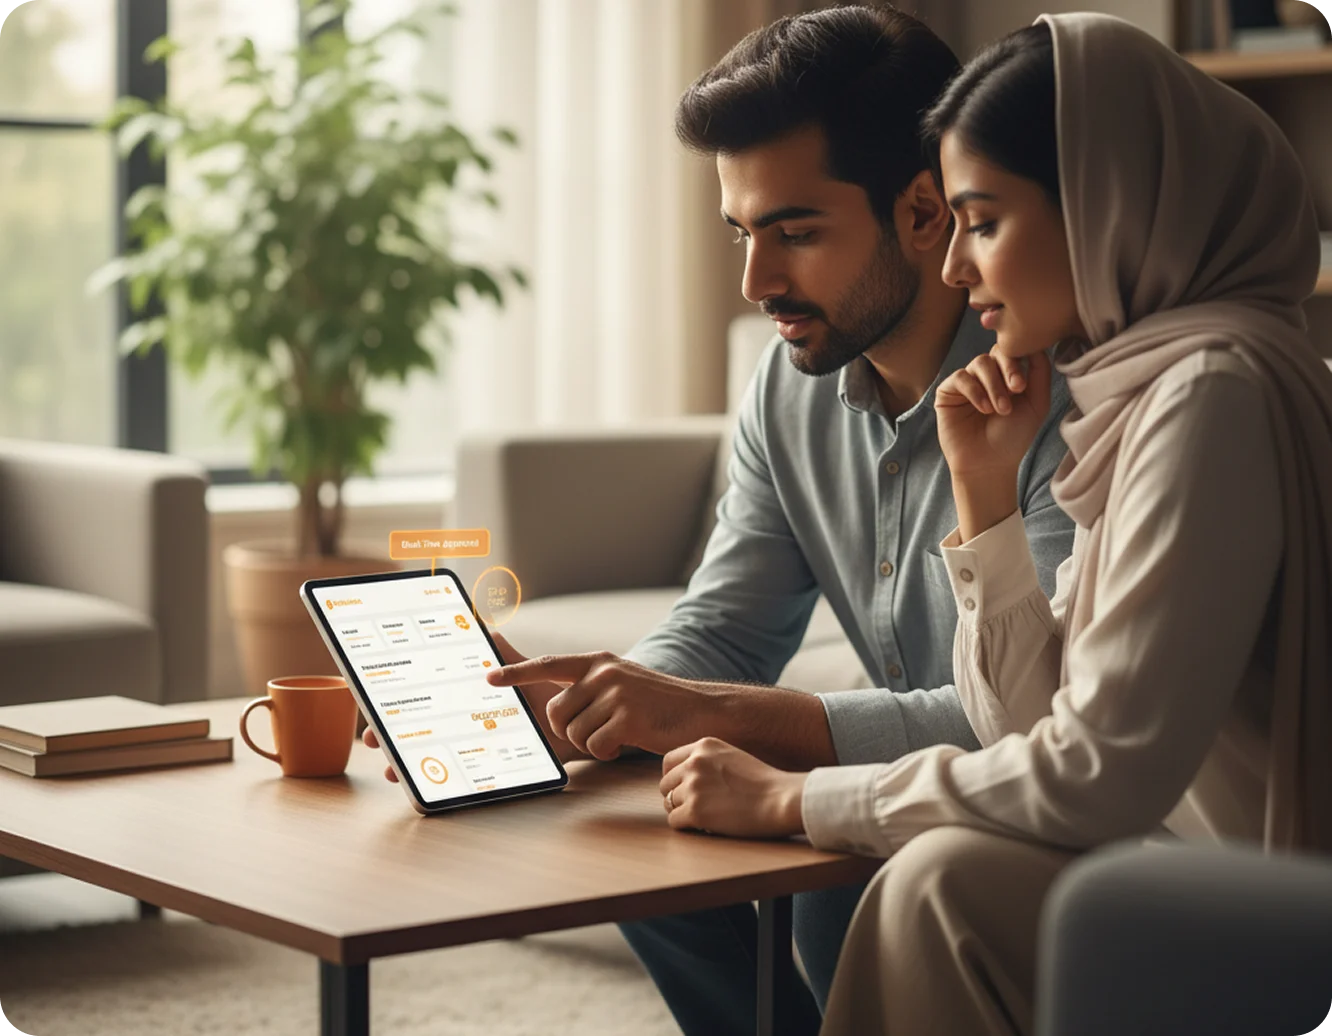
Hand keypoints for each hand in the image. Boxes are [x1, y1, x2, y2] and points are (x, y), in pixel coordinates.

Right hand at [361, 630, 582, 783]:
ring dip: (408, 766)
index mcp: (468, 702)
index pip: (423, 703)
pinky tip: (430, 791)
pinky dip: (445, 788)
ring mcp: (476, 752)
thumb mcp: (526, 674)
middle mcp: (466, 728)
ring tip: (394, 771)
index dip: (395, 705)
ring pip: (433, 760)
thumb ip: (506, 654)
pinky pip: (463, 783)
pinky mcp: (494, 772)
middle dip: (391, 736)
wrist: (582, 724)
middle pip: (419, 733)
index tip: (371, 704)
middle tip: (374, 738)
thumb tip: (484, 627)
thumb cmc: (548, 698)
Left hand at [486, 651, 721, 759]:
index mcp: (597, 662)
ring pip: (575, 732)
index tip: (489, 677)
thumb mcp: (620, 684)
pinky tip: (624, 745)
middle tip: (598, 730)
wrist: (701, 711)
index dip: (516, 672)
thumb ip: (586, 686)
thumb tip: (550, 696)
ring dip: (591, 743)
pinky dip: (606, 752)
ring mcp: (616, 692)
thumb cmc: (656, 705)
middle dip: (570, 730)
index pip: (548, 664)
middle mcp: (603, 671)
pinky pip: (596, 745)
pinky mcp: (628, 715)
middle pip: (556, 712)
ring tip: (617, 734)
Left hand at [659, 738, 807, 837]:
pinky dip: (687, 827)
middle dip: (677, 797)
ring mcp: (694, 786)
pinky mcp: (696, 811)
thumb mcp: (732, 756)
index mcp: (704, 746)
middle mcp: (694, 762)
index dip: (674, 778)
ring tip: (705, 816)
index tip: (683, 788)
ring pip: (669, 803)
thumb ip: (708, 761)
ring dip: (683, 812)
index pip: (668, 762)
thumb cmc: (764, 783)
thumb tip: (684, 776)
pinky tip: (705, 826)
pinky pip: (675, 822)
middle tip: (696, 807)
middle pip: (665, 784)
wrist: (781, 800)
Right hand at [935, 346, 1051, 479]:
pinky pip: (960, 377)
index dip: (1019, 360)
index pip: (1012, 351)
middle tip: (1017, 390)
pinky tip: (983, 409)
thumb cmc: (1013, 437)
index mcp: (1007, 375)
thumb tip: (1036, 344)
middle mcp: (987, 376)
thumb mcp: (1036, 404)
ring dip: (993, 385)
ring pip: (979, 362)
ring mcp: (967, 383)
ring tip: (1000, 409)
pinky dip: (974, 391)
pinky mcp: (948, 392)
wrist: (989, 464)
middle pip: (996, 351)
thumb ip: (1040, 372)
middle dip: (1008, 368)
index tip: (1023, 386)